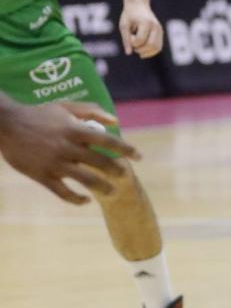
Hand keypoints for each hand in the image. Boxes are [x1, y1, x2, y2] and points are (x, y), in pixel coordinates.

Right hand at [0, 100, 139, 203]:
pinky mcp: (42, 175)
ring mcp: (54, 163)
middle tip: (125, 176)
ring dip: (101, 187)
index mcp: (74, 129)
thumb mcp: (66, 106)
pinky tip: (85, 201)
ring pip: (84, 179)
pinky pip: (62, 192)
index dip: (126, 149)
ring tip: (112, 192)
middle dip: (116, 170)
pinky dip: (75, 199)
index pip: (107, 140)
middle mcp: (67, 147)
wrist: (6, 124)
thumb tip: (116, 121)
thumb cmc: (39, 114)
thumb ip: (92, 111)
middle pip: (99, 162)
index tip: (139, 156)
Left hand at [120, 0, 163, 57]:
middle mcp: (156, 27)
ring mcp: (160, 30)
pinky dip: (151, 51)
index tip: (128, 36)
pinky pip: (158, 47)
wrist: (139, 5)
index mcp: (146, 23)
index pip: (140, 40)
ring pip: (157, 48)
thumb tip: (129, 53)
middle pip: (150, 45)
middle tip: (132, 44)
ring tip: (137, 47)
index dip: (131, 42)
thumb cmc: (129, 15)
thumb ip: (126, 39)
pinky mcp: (161, 33)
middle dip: (139, 49)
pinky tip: (142, 50)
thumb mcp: (124, 26)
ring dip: (146, 52)